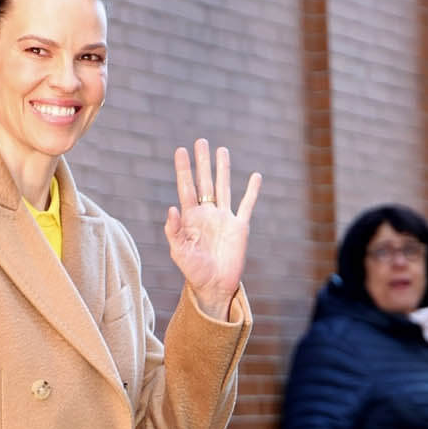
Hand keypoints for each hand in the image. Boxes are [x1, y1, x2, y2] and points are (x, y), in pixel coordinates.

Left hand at [165, 139, 261, 319]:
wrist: (214, 286)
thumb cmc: (193, 271)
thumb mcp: (179, 252)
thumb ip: (174, 230)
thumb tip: (172, 208)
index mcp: (191, 218)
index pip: (186, 188)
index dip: (184, 170)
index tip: (180, 151)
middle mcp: (207, 214)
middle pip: (205, 182)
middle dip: (202, 162)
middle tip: (200, 141)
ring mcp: (224, 218)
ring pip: (224, 187)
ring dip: (223, 169)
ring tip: (222, 150)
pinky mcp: (239, 227)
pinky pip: (247, 205)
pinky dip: (252, 191)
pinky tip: (255, 176)